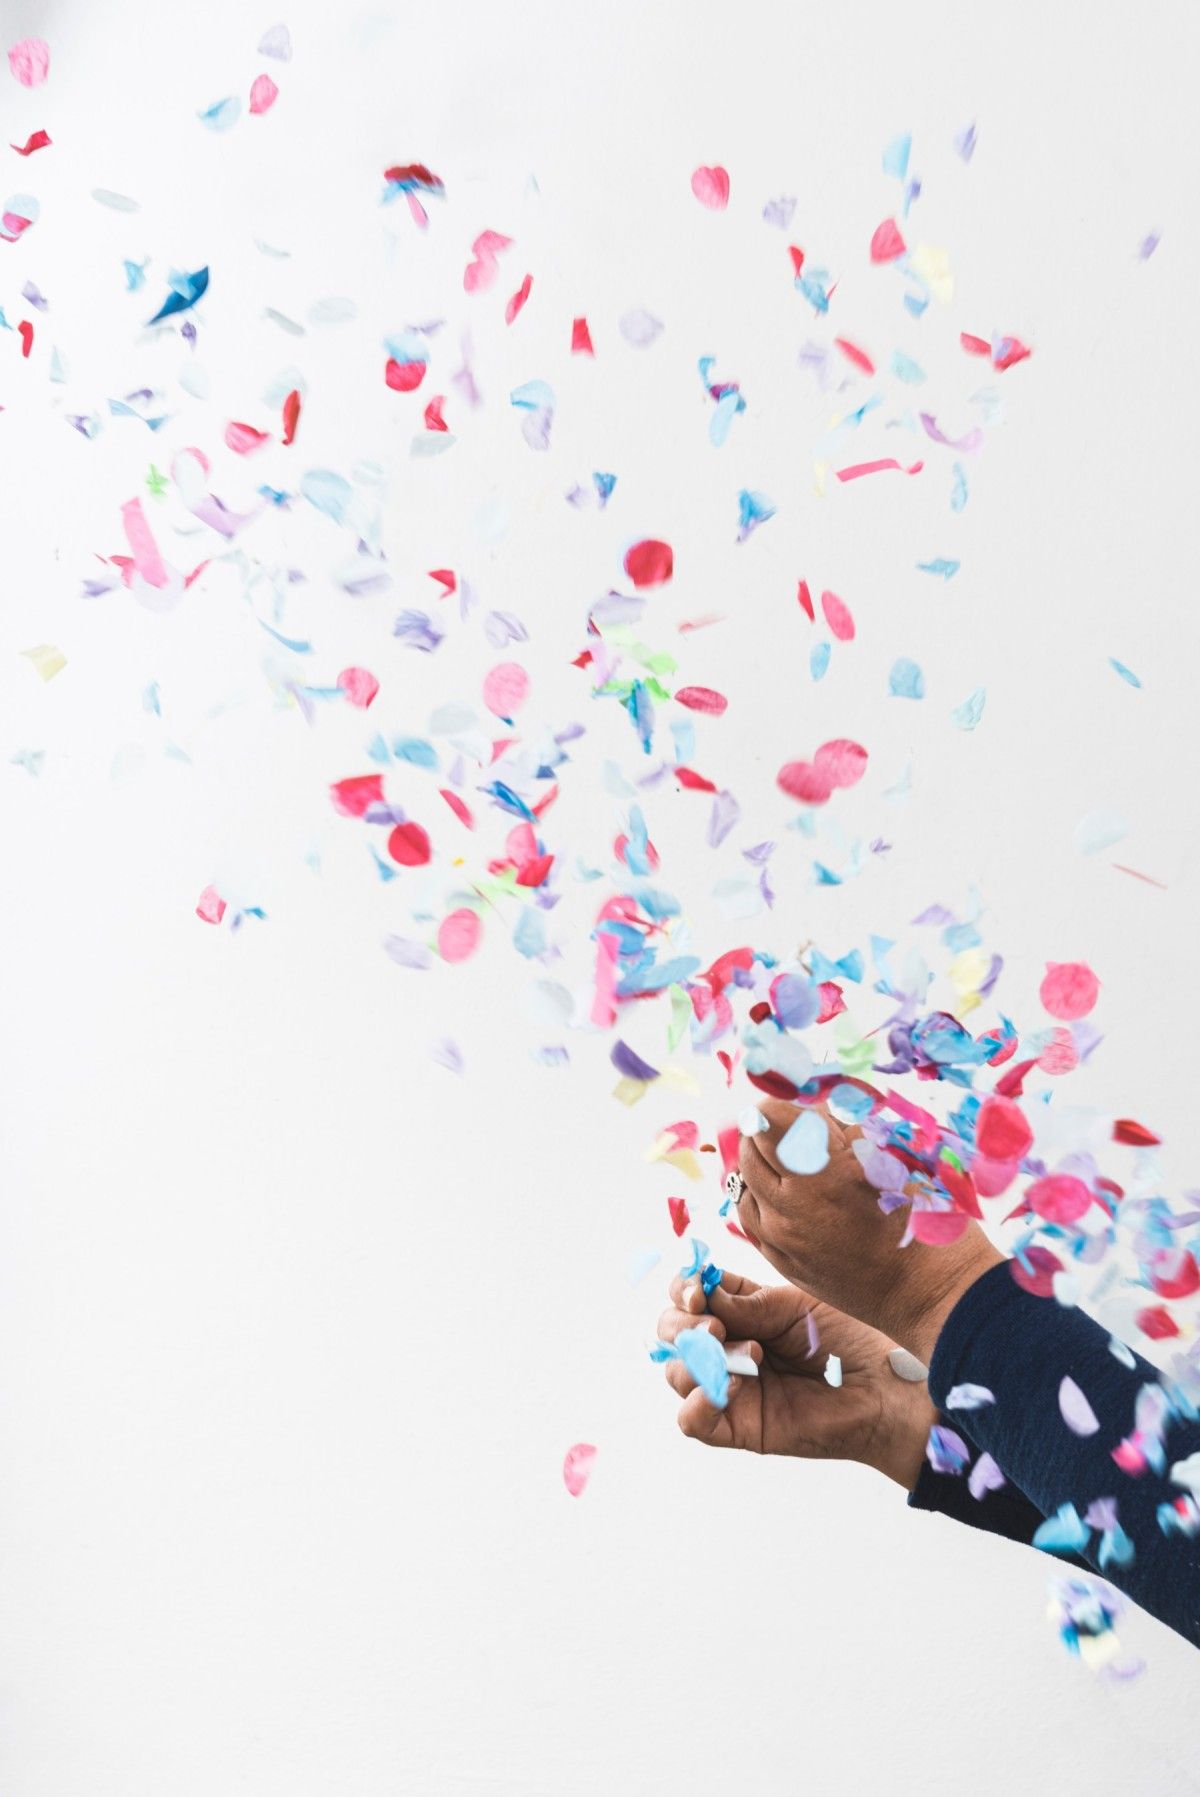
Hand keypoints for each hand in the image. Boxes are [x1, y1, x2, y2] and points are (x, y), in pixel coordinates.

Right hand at [656, 1268, 935, 1488]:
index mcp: (740, 1310)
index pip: (688, 1296)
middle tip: (716, 1326)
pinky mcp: (738, 1426)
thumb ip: (747, 1303)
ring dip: (700, 1358)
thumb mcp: (794, 1307)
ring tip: (751, 1355)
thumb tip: (703, 1299)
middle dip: (683, 1324)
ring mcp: (730, 1388)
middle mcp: (728, 1347)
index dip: (683, 1289)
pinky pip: (691, 1420)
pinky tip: (730, 1386)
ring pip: (677, 1372)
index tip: (698, 1291)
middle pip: (671, 1333)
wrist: (882, 1386)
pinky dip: (697, 1402)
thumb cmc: (847, 1337)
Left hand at [735, 1098, 1002, 1362]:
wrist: (931, 1291)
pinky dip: (758, 1198)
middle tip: (790, 1126)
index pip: (769, 1116)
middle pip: (751, 1146)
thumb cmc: (925, 1218)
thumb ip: (844, 1127)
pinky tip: (782, 1192)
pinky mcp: (783, 1263)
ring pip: (742, 1183)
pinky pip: (749, 1219)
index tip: (792, 1104)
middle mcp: (790, 1207)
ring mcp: (782, 1239)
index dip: (780, 1103)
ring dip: (759, 1164)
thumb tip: (811, 1110)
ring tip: (787, 1160)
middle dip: (768, 1129)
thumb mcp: (892, 1155)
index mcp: (820, 1172)